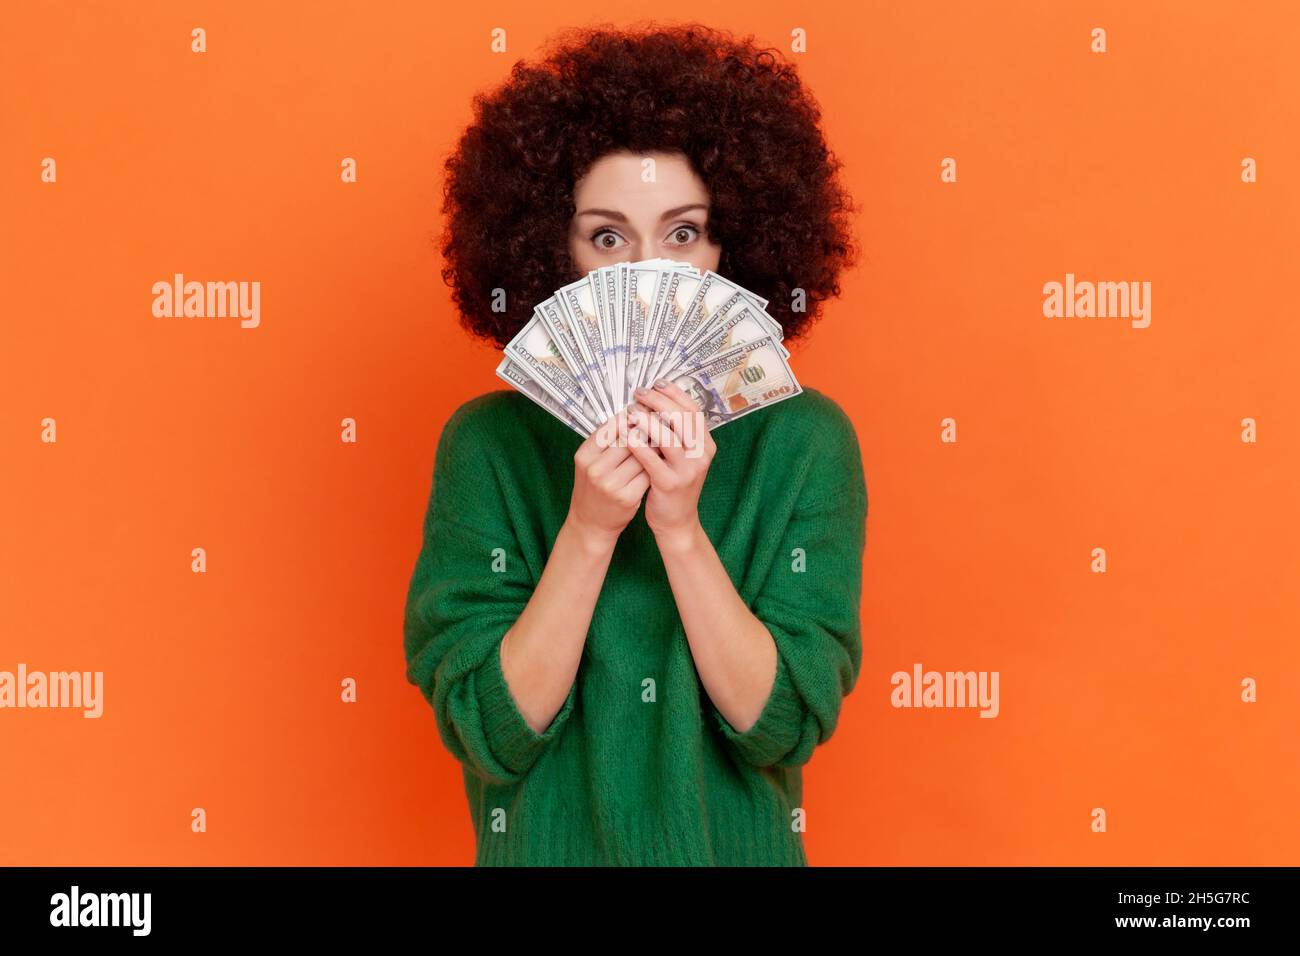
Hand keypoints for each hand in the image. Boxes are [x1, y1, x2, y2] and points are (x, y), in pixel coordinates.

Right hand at [566, 409, 650, 548]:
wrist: (590, 523)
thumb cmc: (593, 488)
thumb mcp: (589, 463)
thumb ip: (606, 441)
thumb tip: (632, 415)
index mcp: (585, 456)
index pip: (611, 427)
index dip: (629, 417)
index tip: (643, 411)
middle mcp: (595, 470)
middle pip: (628, 439)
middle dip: (645, 429)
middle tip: (660, 421)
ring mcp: (611, 485)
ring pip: (641, 455)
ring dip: (655, 445)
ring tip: (665, 437)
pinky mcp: (628, 497)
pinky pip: (648, 473)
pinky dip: (656, 464)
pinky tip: (663, 459)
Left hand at [625, 378, 715, 542]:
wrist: (676, 521)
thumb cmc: (673, 482)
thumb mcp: (682, 456)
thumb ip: (675, 432)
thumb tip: (657, 399)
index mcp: (705, 444)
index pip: (693, 409)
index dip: (674, 393)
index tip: (656, 384)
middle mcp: (701, 455)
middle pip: (681, 418)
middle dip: (658, 401)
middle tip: (639, 394)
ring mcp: (688, 470)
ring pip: (668, 436)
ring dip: (647, 419)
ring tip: (630, 411)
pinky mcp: (671, 484)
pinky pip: (652, 459)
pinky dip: (638, 444)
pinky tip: (626, 435)